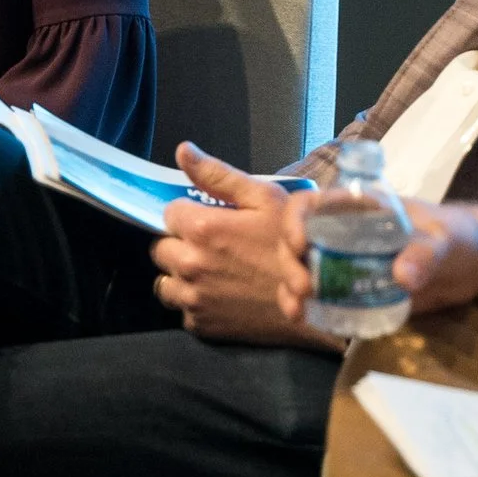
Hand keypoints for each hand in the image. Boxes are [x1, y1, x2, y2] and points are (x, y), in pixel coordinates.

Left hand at [154, 145, 338, 346]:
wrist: (317, 300)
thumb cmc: (296, 246)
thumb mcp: (265, 198)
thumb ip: (217, 175)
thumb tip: (183, 151)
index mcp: (202, 229)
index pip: (168, 214)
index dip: (189, 214)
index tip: (211, 221)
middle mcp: (190, 265)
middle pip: (161, 250)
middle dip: (181, 245)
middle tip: (214, 247)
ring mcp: (194, 299)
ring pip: (166, 283)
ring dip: (182, 277)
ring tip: (215, 273)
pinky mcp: (201, 326)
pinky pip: (183, 310)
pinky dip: (197, 304)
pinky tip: (224, 295)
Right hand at [278, 194, 477, 325]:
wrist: (473, 267)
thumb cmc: (457, 236)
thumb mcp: (444, 241)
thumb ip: (425, 255)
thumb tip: (403, 278)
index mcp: (357, 208)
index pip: (310, 203)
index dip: (294, 220)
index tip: (300, 244)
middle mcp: (341, 233)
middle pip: (296, 241)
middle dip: (290, 264)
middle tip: (305, 288)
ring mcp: (344, 263)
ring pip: (302, 270)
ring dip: (290, 289)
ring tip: (297, 311)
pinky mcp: (353, 291)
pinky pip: (320, 298)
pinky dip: (307, 308)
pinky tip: (306, 319)